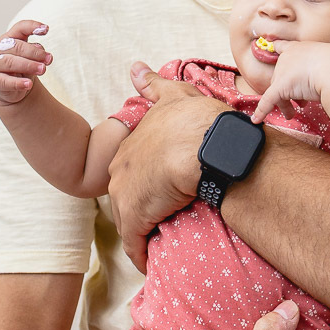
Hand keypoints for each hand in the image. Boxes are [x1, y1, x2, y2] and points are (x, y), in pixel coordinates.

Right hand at [0, 19, 52, 106]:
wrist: (10, 88)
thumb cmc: (20, 67)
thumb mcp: (30, 57)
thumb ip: (36, 51)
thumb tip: (42, 53)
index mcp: (9, 38)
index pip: (20, 28)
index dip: (32, 26)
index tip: (46, 29)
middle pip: (17, 46)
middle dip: (35, 52)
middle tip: (49, 59)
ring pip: (11, 62)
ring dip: (29, 65)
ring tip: (42, 70)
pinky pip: (6, 81)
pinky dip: (18, 83)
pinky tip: (28, 84)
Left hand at [107, 62, 224, 272]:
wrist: (208, 145)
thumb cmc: (198, 120)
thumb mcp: (175, 95)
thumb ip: (154, 84)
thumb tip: (135, 66)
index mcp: (131, 144)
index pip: (132, 169)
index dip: (145, 181)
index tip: (158, 190)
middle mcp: (121, 168)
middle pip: (125, 196)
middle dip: (139, 208)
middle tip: (159, 220)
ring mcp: (126, 194)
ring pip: (128, 221)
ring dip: (140, 233)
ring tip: (156, 244)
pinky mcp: (136, 218)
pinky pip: (135, 243)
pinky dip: (141, 254)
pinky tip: (149, 263)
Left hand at [250, 41, 329, 122]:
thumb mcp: (328, 64)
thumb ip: (322, 70)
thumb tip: (327, 80)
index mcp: (299, 48)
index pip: (283, 47)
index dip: (277, 49)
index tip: (271, 47)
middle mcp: (288, 57)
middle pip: (281, 77)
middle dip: (289, 92)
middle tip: (300, 104)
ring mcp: (283, 72)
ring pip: (278, 91)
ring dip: (285, 104)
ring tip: (293, 113)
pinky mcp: (280, 87)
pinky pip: (268, 101)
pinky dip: (262, 111)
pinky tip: (257, 119)